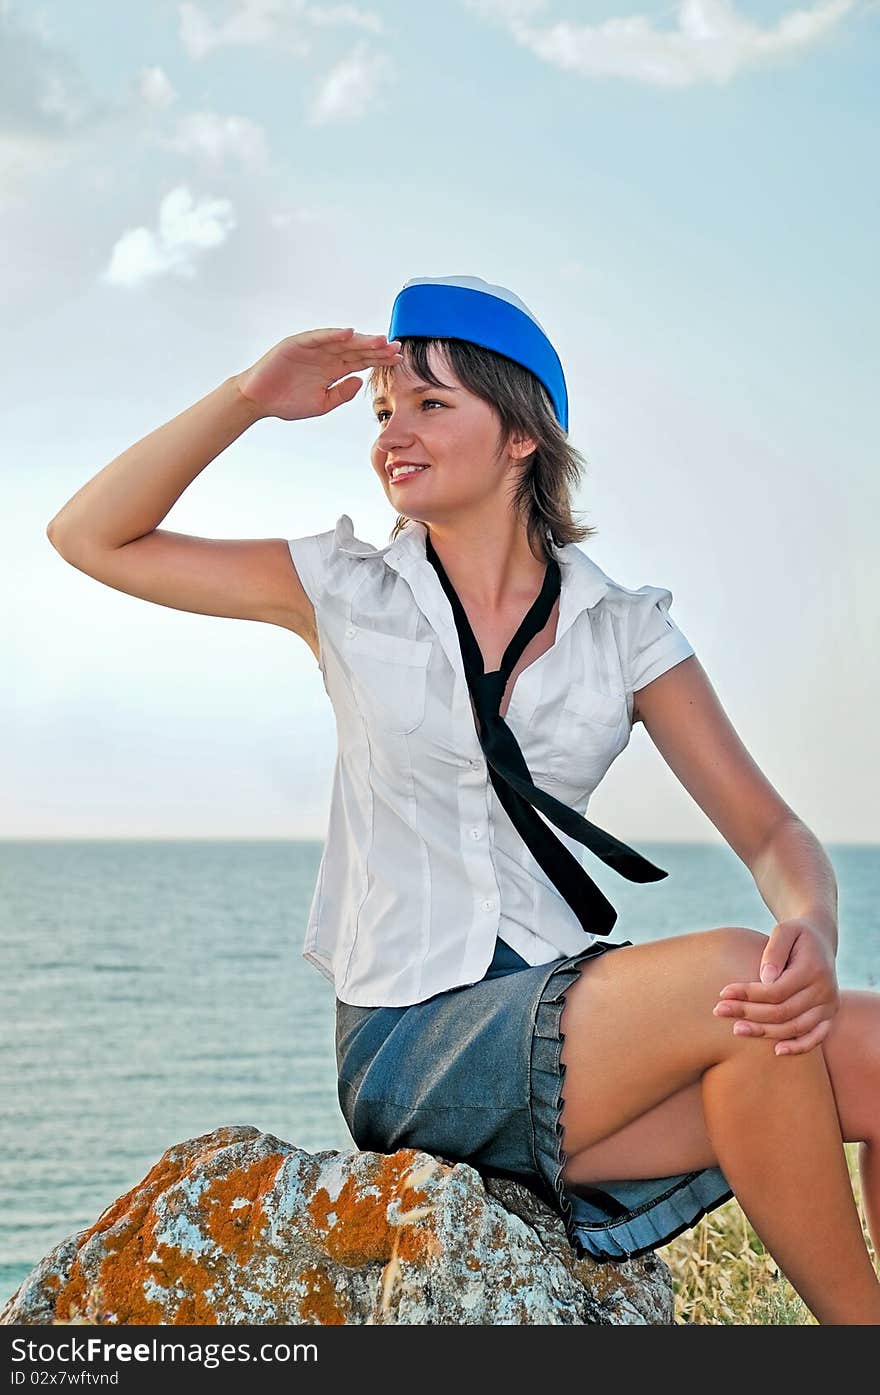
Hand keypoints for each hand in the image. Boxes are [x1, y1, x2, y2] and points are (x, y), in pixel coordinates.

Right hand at [234, 327, 402, 421]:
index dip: (379, 359)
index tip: (397, 359)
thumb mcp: (321, 404)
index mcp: (333, 369)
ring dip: (361, 340)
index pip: (361, 361)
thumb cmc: (287, 401)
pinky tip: (350, 333)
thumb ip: (341, 394)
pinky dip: (333, 335)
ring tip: (379, 340)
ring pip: (342, 341)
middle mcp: (326, 356)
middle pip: (356, 349)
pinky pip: (318, 337)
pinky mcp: (298, 344)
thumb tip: (360, 381)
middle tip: (395, 347)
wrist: (259, 400)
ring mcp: (313, 348)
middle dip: (376, 348)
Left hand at [712, 918, 839, 1055]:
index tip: (723, 992)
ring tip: (736, 1029)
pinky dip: (798, 1047)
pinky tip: (776, 1051)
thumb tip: (765, 977)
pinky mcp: (829, 1016)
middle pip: (783, 1011)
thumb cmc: (796, 934)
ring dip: (764, 1032)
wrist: (820, 941)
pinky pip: (816, 1038)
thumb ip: (774, 950)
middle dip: (748, 1013)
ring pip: (795, 1027)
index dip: (748, 994)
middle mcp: (825, 991)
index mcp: (813, 969)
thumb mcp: (785, 930)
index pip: (776, 990)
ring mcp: (829, 1006)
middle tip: (719, 1011)